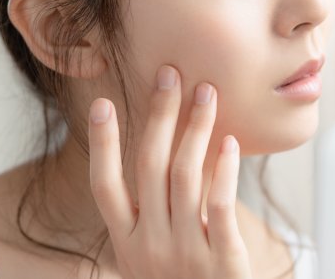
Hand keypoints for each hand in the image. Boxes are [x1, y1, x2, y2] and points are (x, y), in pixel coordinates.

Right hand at [87, 65, 251, 277]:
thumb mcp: (152, 259)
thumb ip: (150, 217)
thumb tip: (157, 156)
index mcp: (126, 244)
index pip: (104, 186)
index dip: (103, 144)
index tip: (105, 103)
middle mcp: (148, 247)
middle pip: (148, 167)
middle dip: (159, 116)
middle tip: (171, 75)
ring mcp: (184, 254)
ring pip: (185, 177)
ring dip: (196, 129)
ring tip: (207, 94)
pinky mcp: (221, 262)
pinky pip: (220, 206)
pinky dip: (225, 171)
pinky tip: (230, 144)